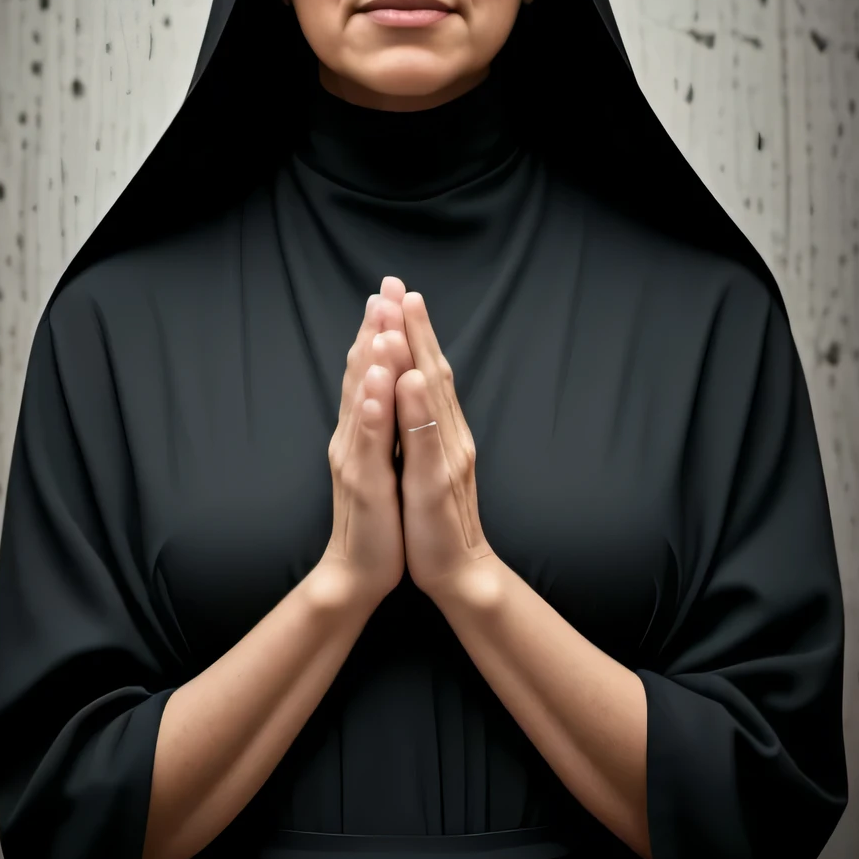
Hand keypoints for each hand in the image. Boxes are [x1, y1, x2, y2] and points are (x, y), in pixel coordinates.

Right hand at [319, 280, 414, 606]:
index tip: (390, 290)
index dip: (380, 330)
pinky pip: (369, 446)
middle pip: (365, 376)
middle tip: (383, 289)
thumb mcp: (382, 459)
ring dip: (373, 364)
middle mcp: (354, 436)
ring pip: (365, 403)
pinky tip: (380, 392)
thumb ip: (380, 419)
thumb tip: (386, 379)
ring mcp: (357, 460)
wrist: (358, 571)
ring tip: (381, 327)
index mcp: (365, 428)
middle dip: (375, 331)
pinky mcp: (364, 486)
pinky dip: (373, 416)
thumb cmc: (377, 516)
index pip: (374, 370)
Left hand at [395, 290, 494, 599]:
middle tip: (400, 286)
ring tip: (402, 316)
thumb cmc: (437, 519)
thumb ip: (424, 426)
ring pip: (429, 397)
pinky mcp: (436, 482)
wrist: (459, 571)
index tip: (399, 292)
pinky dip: (417, 408)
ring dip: (415, 353)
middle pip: (431, 371)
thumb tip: (413, 388)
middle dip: (414, 327)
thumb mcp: (427, 464)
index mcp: (441, 430)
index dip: (413, 332)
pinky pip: (424, 439)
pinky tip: (410, 381)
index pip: (426, 371)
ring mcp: (445, 457)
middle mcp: (449, 435)